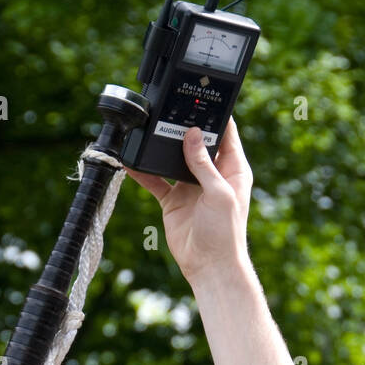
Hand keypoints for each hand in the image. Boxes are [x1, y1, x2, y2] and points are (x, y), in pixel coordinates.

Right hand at [124, 118, 252, 283]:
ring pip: (173, 158)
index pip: (225, 132)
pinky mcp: (173, 200)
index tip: (201, 98)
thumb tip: (192, 134)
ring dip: (162, 147)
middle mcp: (212, 174)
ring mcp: (191, 186)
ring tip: (149, 129)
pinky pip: (155, 181)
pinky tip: (131, 161)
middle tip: (168, 110)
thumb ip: (204, 163)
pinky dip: (143, 171)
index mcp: (232, 168)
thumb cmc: (225, 233)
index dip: (215, 115)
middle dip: (183, 126)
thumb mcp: (219, 193)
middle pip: (196, 141)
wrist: (209, 266)